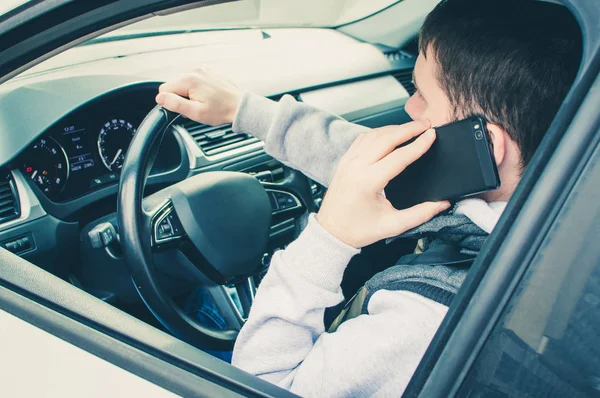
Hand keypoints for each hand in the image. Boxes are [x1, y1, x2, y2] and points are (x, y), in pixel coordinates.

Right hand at [155, 65, 243, 125]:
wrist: (240, 106)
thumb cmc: (221, 111)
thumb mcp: (196, 112)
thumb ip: (175, 104)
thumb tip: (160, 98)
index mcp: (190, 80)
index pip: (164, 89)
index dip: (172, 101)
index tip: (185, 107)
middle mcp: (195, 70)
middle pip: (175, 84)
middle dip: (182, 96)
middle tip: (197, 105)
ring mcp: (203, 68)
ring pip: (184, 82)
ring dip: (190, 92)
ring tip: (204, 100)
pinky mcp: (209, 70)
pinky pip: (195, 78)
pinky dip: (198, 87)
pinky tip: (208, 95)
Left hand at [316, 121, 449, 248]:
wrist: (331, 232)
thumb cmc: (358, 230)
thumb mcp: (392, 226)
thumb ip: (420, 214)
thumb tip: (442, 204)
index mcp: (368, 182)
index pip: (398, 157)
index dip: (418, 145)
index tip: (432, 135)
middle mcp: (356, 167)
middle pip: (386, 138)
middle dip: (408, 129)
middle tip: (426, 124)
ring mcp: (348, 162)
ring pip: (373, 135)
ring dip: (394, 128)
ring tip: (412, 127)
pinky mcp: (344, 161)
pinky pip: (362, 139)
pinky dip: (379, 132)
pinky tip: (390, 133)